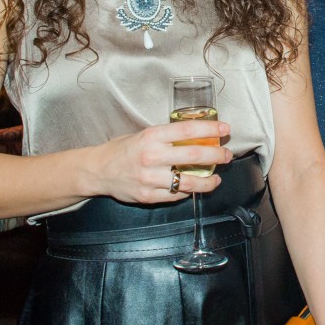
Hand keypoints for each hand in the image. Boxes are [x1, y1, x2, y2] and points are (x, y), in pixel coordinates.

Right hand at [89, 120, 231, 204]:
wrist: (97, 170)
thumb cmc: (122, 150)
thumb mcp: (143, 135)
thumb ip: (166, 137)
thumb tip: (196, 136)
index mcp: (151, 136)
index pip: (188, 130)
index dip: (210, 129)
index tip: (224, 129)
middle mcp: (152, 156)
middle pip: (194, 156)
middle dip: (216, 155)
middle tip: (227, 154)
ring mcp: (150, 178)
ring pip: (189, 182)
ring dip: (209, 181)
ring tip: (216, 178)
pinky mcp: (148, 196)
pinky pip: (177, 195)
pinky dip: (189, 191)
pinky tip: (194, 187)